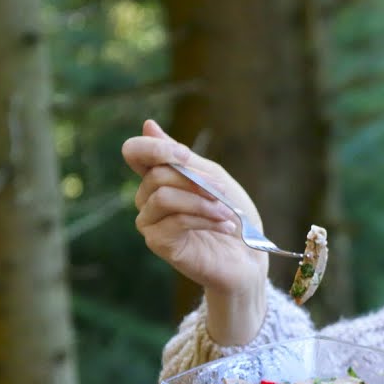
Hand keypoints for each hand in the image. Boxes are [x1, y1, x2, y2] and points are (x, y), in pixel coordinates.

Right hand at [123, 120, 267, 342]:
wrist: (248, 258)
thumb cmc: (234, 216)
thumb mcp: (214, 178)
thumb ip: (183, 158)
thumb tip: (148, 125)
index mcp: (160, 178)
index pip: (134, 152)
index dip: (154, 147)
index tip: (185, 154)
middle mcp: (148, 198)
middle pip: (157, 174)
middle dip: (196, 180)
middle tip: (224, 194)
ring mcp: (150, 222)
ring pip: (163, 195)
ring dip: (202, 201)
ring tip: (226, 213)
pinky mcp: (158, 243)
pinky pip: (173, 219)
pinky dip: (204, 218)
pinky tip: (224, 225)